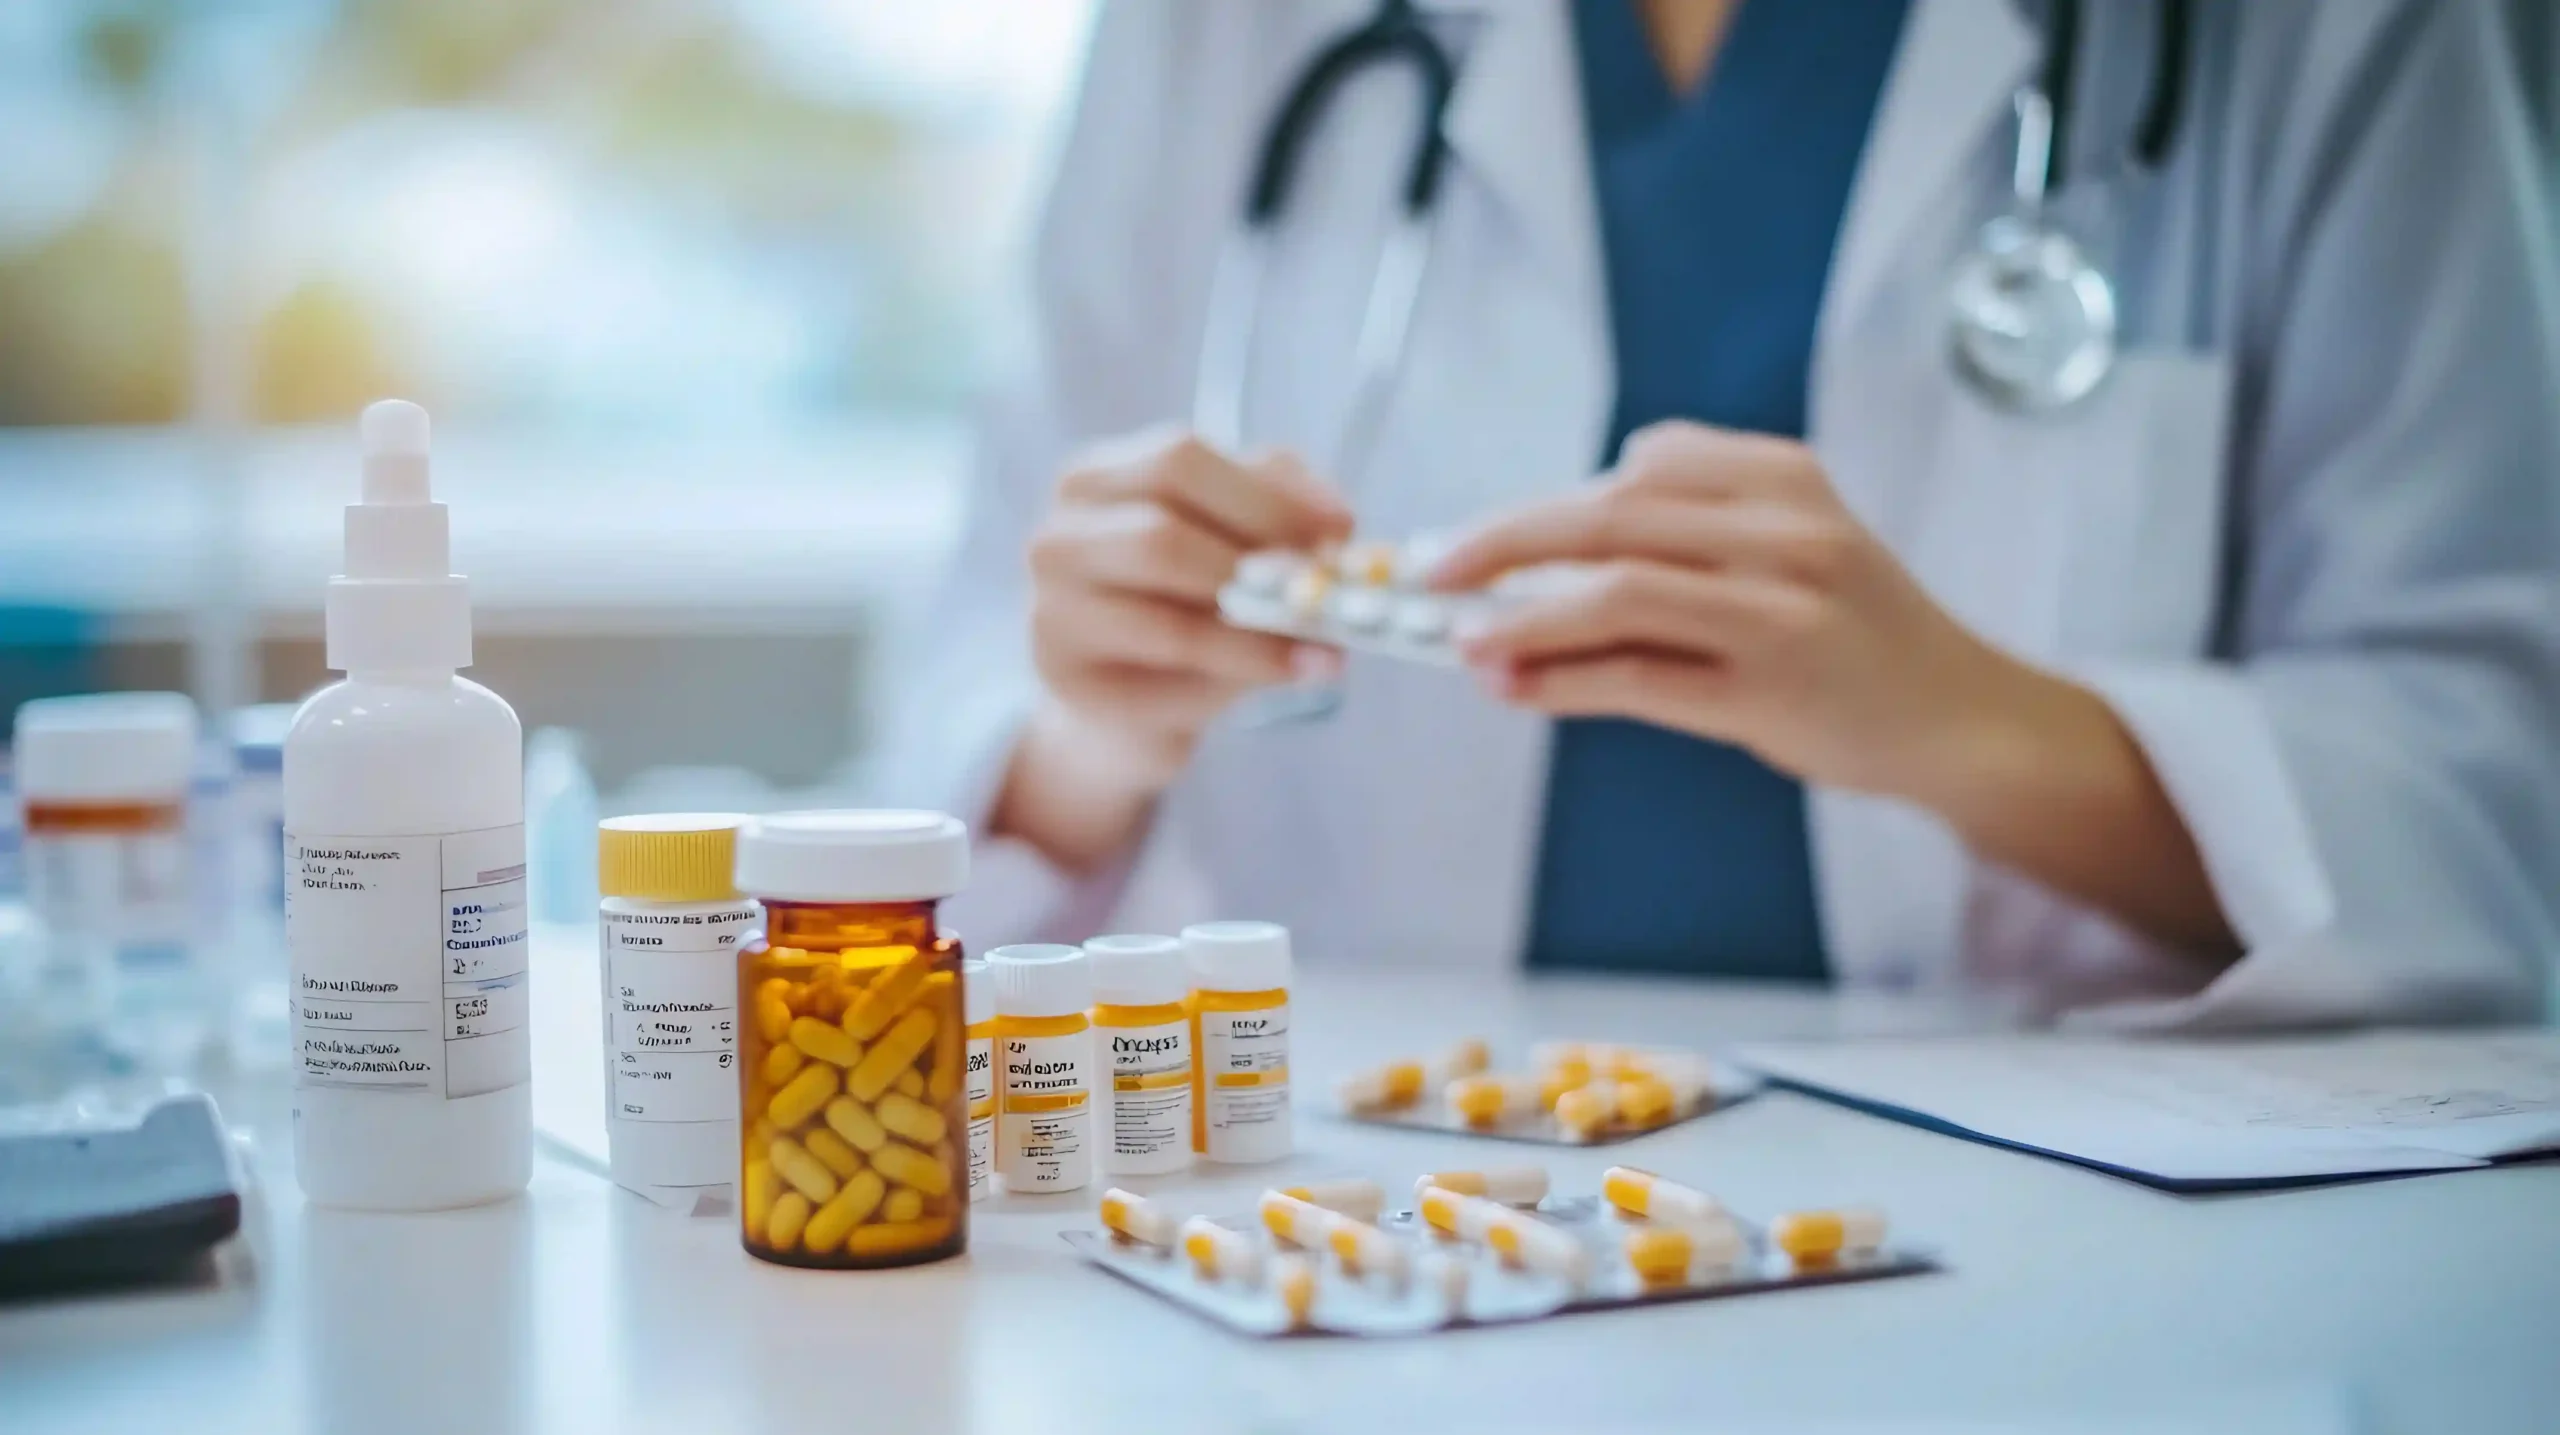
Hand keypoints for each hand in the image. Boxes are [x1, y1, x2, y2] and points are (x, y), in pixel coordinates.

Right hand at [1000, 430, 1350, 866]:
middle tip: (1329, 591)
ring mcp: (1051, 606)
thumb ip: (1275, 510)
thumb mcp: (1230, 542)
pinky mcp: (1066, 675)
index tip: (1342, 527)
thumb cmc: (1183, 606)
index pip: (1180, 460)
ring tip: (1328, 644)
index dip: (1268, 494)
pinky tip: (1292, 670)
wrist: (1126, 704)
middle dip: (1260, 560)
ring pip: (1167, 612)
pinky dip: (1241, 667)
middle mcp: (1060, 533)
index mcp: (1100, 477)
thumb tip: (1334, 520)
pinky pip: (1165, 670)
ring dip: (1260, 629)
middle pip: (1162, 529)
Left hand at [1432, 420, 2235, 954]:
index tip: (1480, 536)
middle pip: (1611, 515)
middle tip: (1429, 571)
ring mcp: (1781, 612)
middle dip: (1503, 542)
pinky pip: (1639, 677)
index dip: (1547, 502)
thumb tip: (1534, 567)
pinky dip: (1563, 680)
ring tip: (1461, 643)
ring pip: (1617, 592)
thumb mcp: (1791, 548)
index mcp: (1785, 478)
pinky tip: (1517, 688)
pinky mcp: (1770, 691)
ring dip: (1522, 618)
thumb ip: (1684, 538)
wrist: (1960, 717)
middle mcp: (1786, 532)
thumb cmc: (1856, 635)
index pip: (1644, 464)